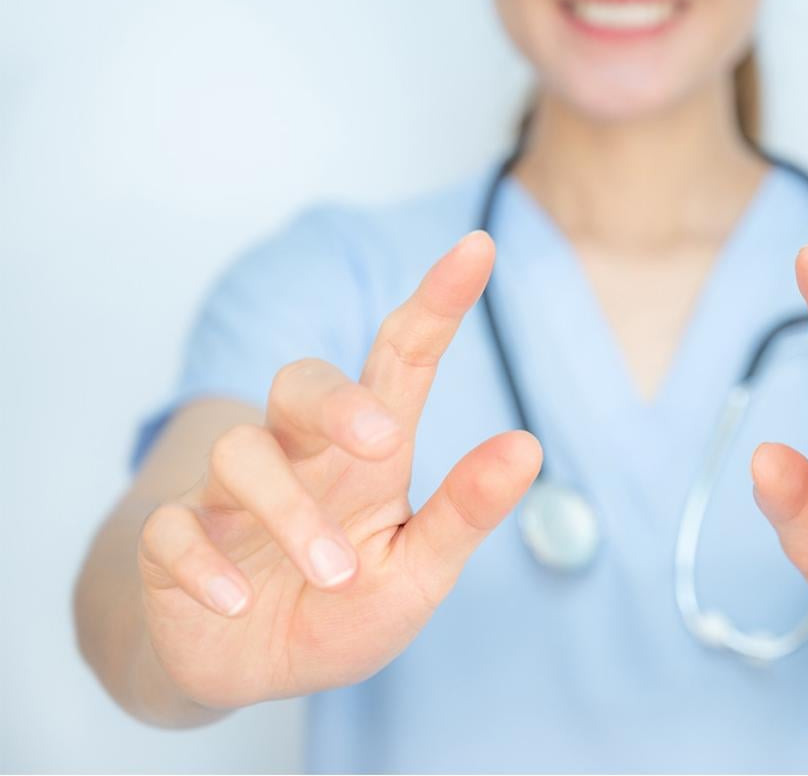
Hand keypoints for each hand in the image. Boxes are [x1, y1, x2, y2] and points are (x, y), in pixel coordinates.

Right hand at [137, 231, 540, 708]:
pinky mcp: (174, 541)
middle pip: (302, 382)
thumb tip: (528, 445)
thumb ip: (465, 511)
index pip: (402, 360)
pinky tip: (234, 602)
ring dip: (289, 513)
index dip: (437, 304)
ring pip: (241, 452)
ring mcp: (230, 494)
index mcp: (367, 455)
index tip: (479, 247)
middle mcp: (300, 456)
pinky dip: (202, 565)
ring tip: (336, 576)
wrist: (252, 668)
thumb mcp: (418, 569)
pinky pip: (172, 529)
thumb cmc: (344, 604)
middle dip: (338, 400)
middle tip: (382, 442)